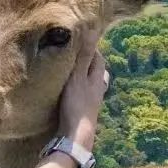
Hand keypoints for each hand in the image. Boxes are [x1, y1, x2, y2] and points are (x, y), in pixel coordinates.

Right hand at [59, 33, 108, 151]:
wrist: (76, 137)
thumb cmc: (77, 105)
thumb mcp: (78, 76)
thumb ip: (84, 55)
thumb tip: (92, 30)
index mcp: (98, 79)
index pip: (98, 57)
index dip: (91, 47)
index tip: (81, 39)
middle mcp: (98, 89)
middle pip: (97, 71)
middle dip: (89, 61)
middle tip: (75, 53)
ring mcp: (92, 102)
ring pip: (91, 83)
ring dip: (83, 75)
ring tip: (71, 71)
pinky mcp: (84, 112)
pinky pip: (83, 94)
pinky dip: (78, 88)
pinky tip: (69, 91)